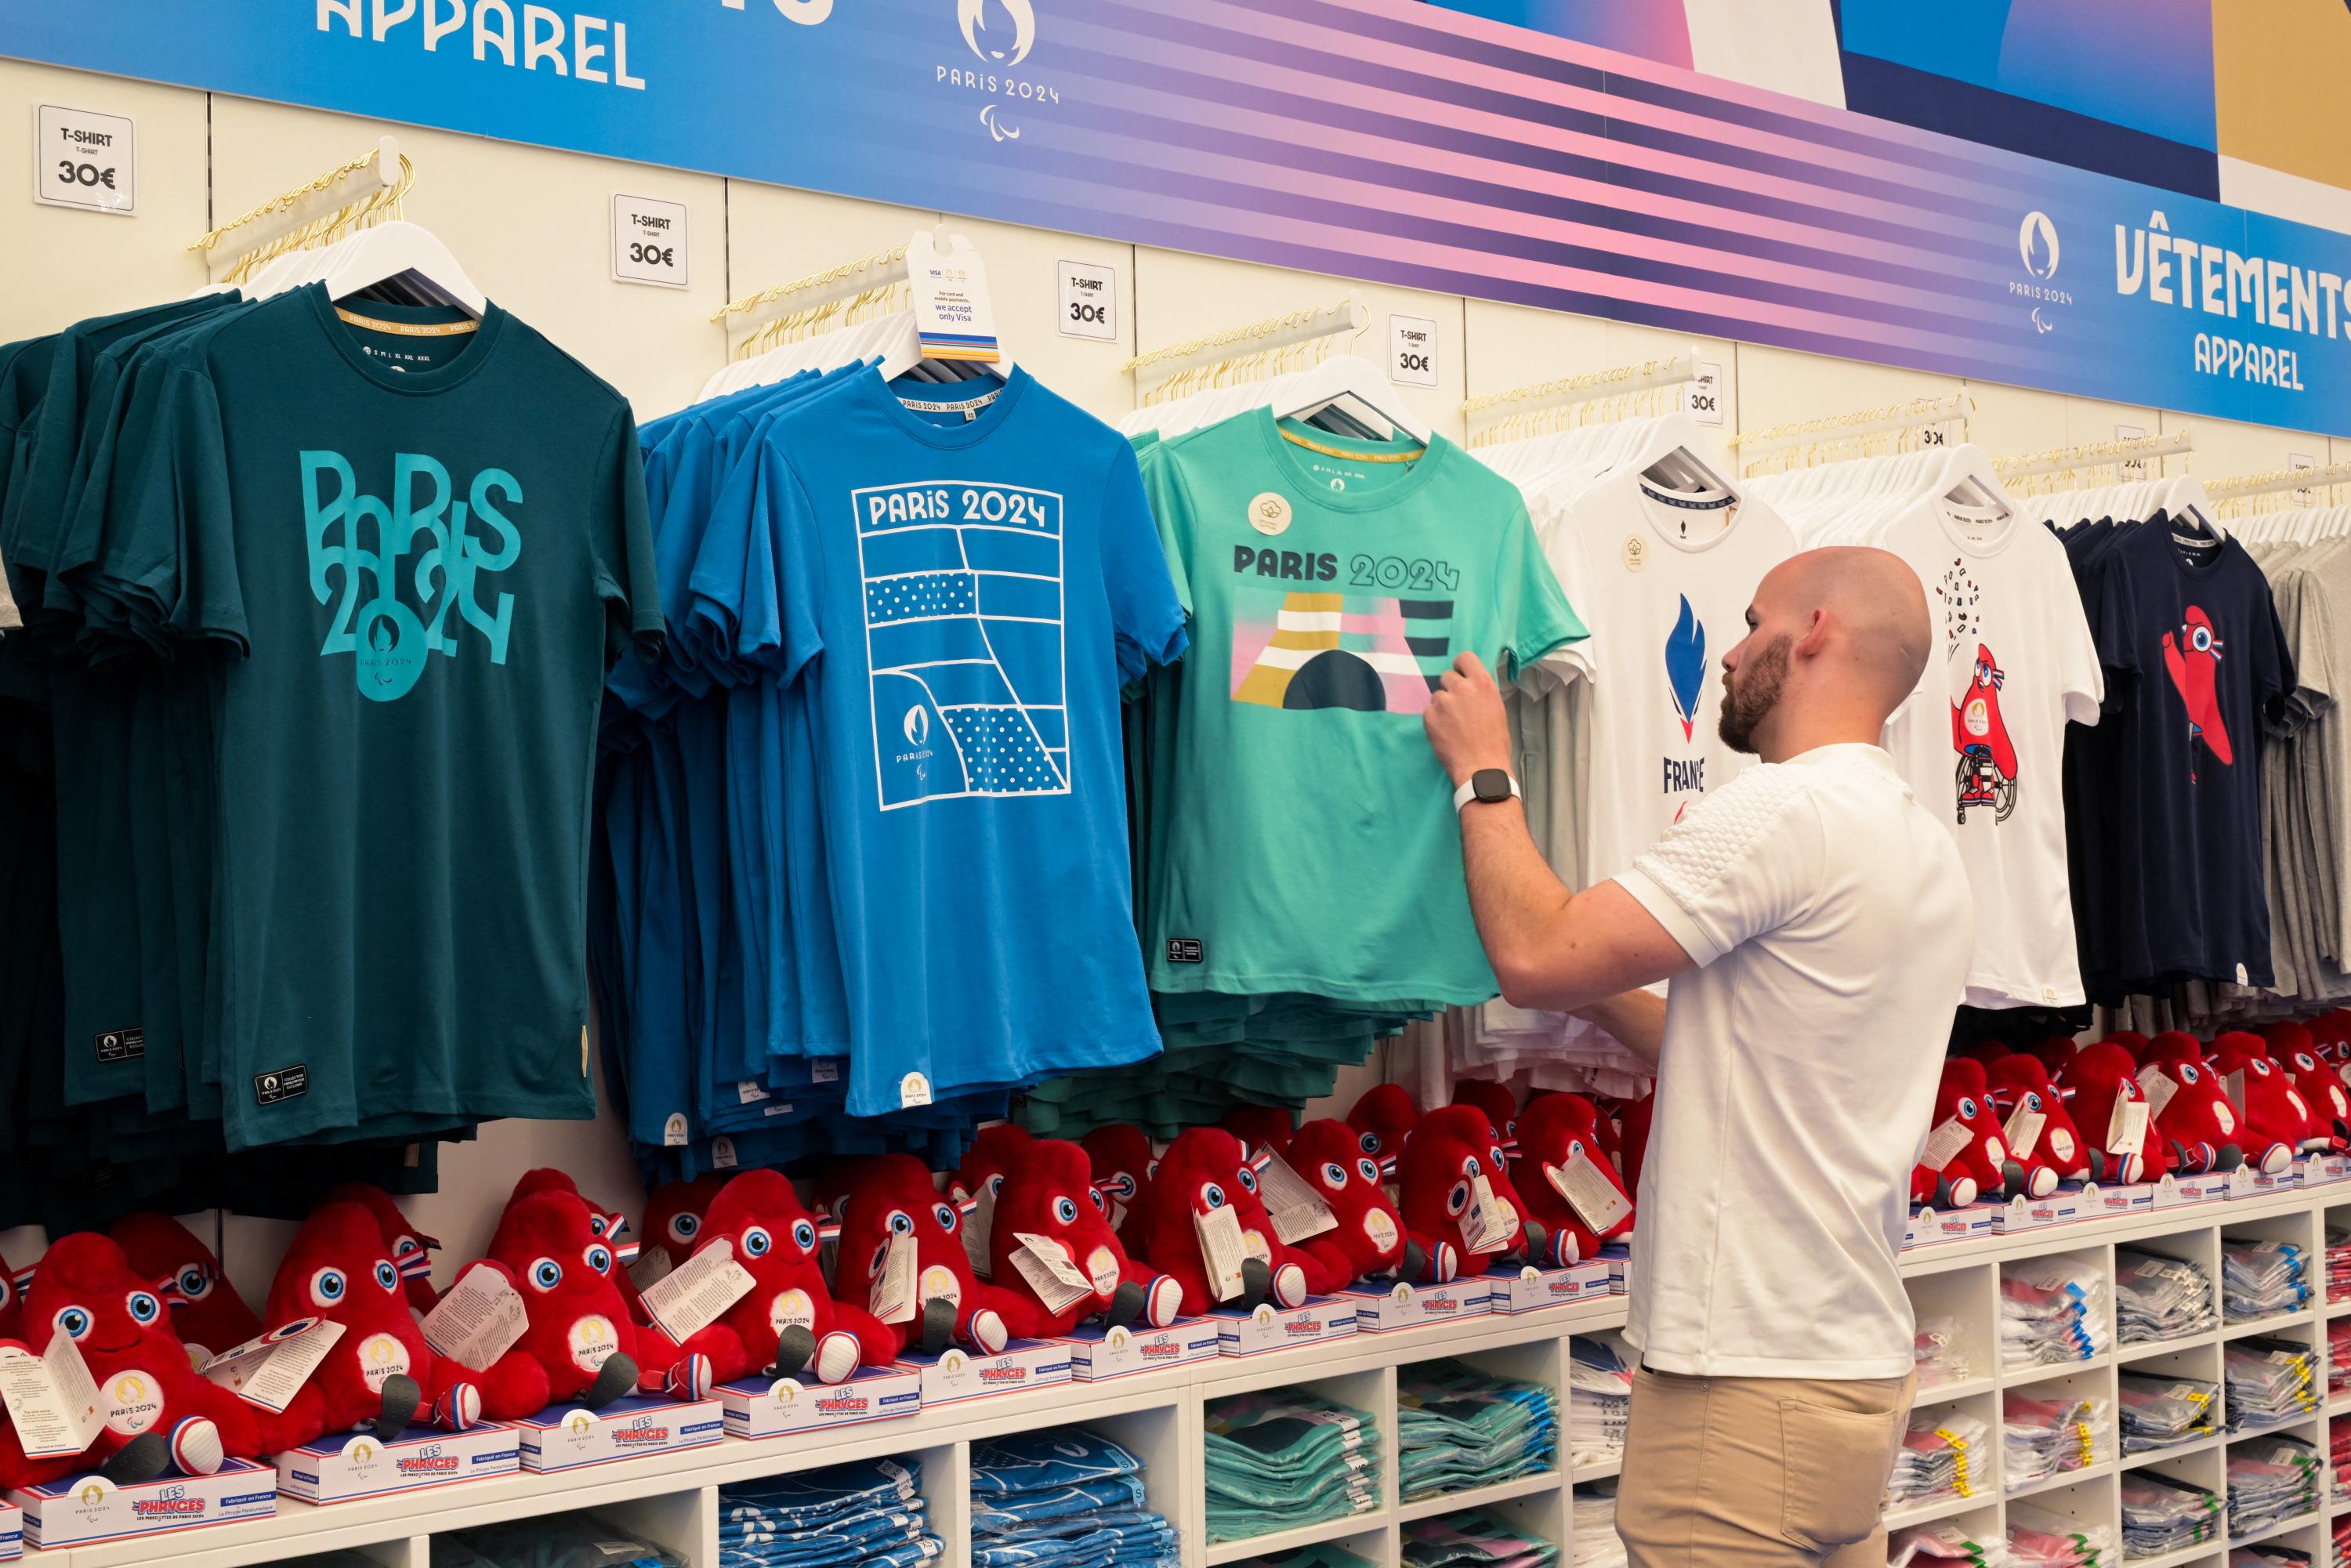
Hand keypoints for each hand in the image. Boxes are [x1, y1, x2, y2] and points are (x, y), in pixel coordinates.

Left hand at [1424, 652, 1511, 786]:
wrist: (1481, 767)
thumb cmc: (1495, 742)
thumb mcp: (1496, 708)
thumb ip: (1480, 693)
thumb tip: (1470, 686)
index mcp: (1482, 683)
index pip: (1465, 658)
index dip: (1461, 667)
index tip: (1461, 676)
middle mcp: (1461, 687)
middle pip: (1447, 676)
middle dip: (1450, 689)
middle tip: (1457, 707)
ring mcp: (1443, 701)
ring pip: (1436, 696)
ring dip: (1442, 706)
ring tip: (1452, 725)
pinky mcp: (1429, 716)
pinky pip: (1428, 712)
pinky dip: (1434, 721)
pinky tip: (1445, 734)